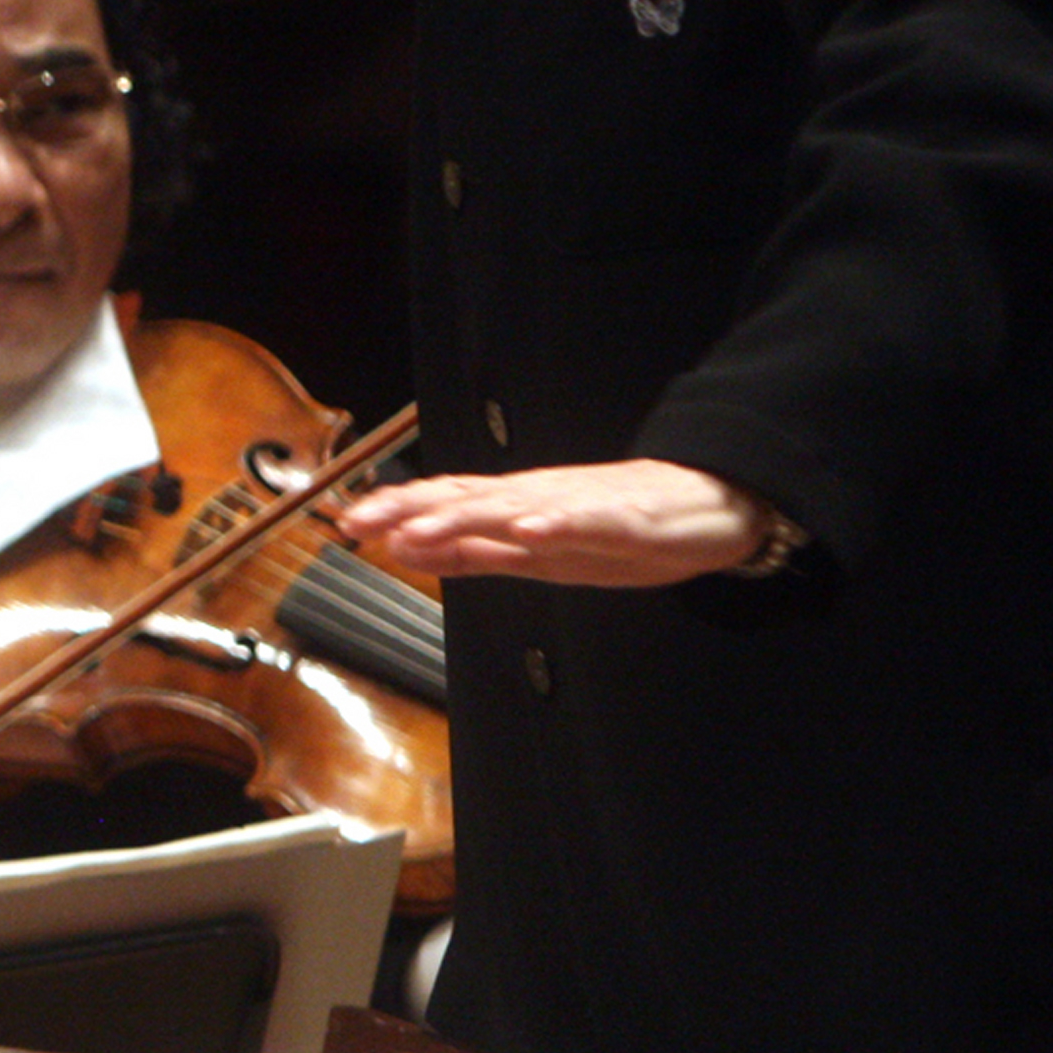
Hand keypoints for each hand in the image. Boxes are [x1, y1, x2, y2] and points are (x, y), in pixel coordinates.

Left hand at [336, 458, 781, 587]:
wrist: (706, 508)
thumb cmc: (617, 531)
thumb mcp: (535, 555)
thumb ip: (474, 553)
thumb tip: (406, 551)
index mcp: (513, 508)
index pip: (443, 503)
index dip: (394, 511)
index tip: (346, 524)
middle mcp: (535, 497)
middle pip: (463, 497)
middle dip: (408, 508)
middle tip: (359, 521)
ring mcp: (576, 503)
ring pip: (511, 505)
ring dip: (462, 514)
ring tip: (419, 527)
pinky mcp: (622, 517)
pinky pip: (582, 519)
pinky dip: (550, 522)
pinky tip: (523, 530)